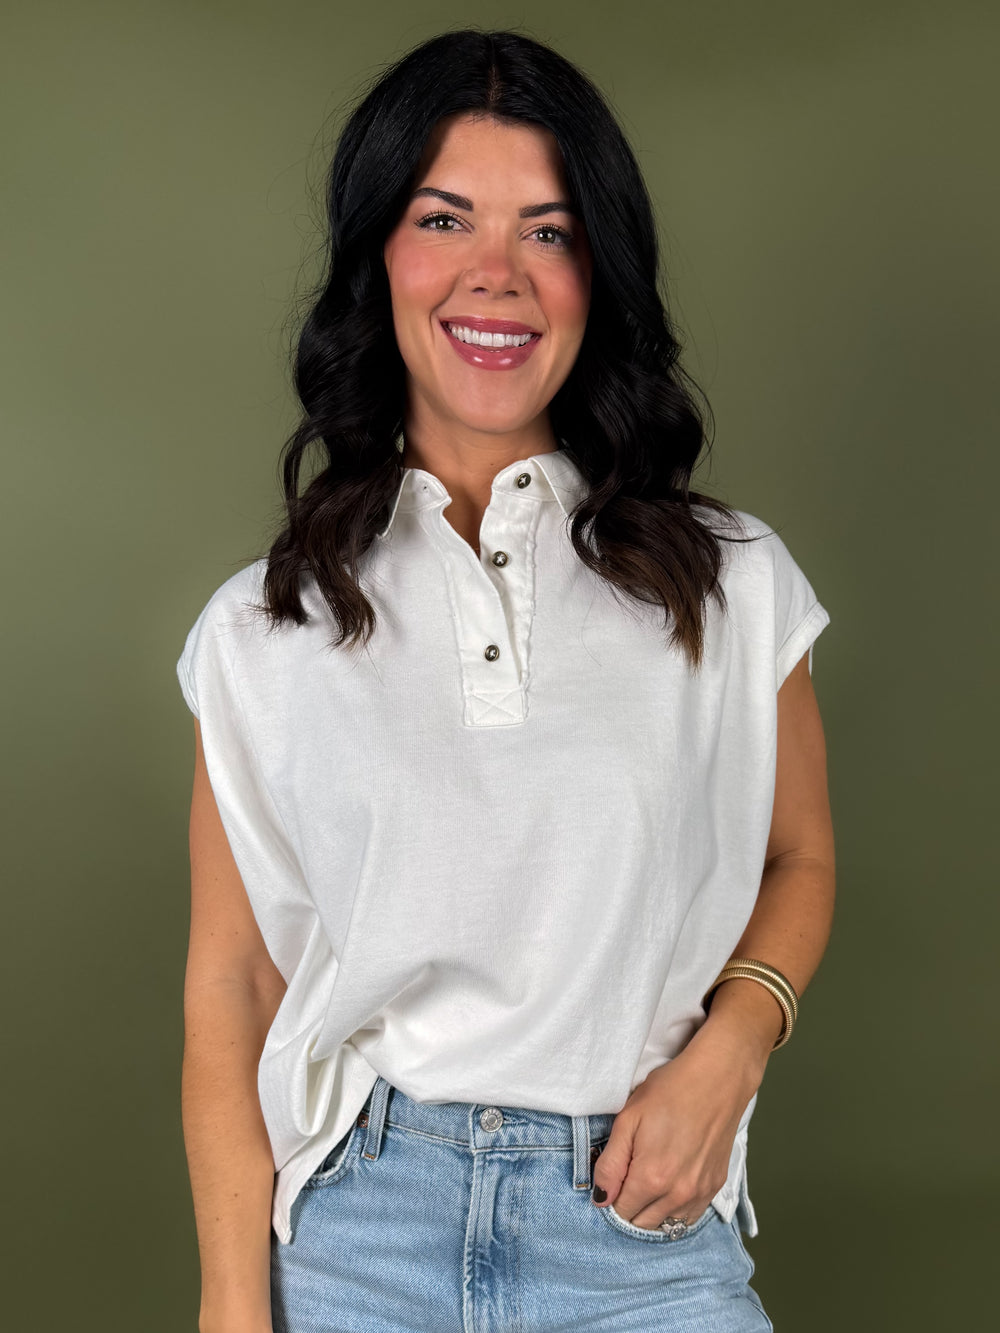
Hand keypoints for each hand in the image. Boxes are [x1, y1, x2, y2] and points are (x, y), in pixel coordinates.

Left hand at [591, 1027, 764, 1230]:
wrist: (717, 1079)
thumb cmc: (669, 1092)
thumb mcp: (628, 1119)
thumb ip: (611, 1164)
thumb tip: (600, 1199)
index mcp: (651, 1177)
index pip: (621, 1212)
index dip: (611, 1197)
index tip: (614, 1178)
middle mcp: (678, 1194)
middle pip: (643, 1224)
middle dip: (630, 1207)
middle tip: (628, 1177)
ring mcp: (700, 1193)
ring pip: (667, 1225)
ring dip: (652, 1212)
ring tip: (649, 1180)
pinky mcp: (714, 1187)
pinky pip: (689, 1216)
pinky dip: (675, 1210)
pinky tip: (670, 1186)